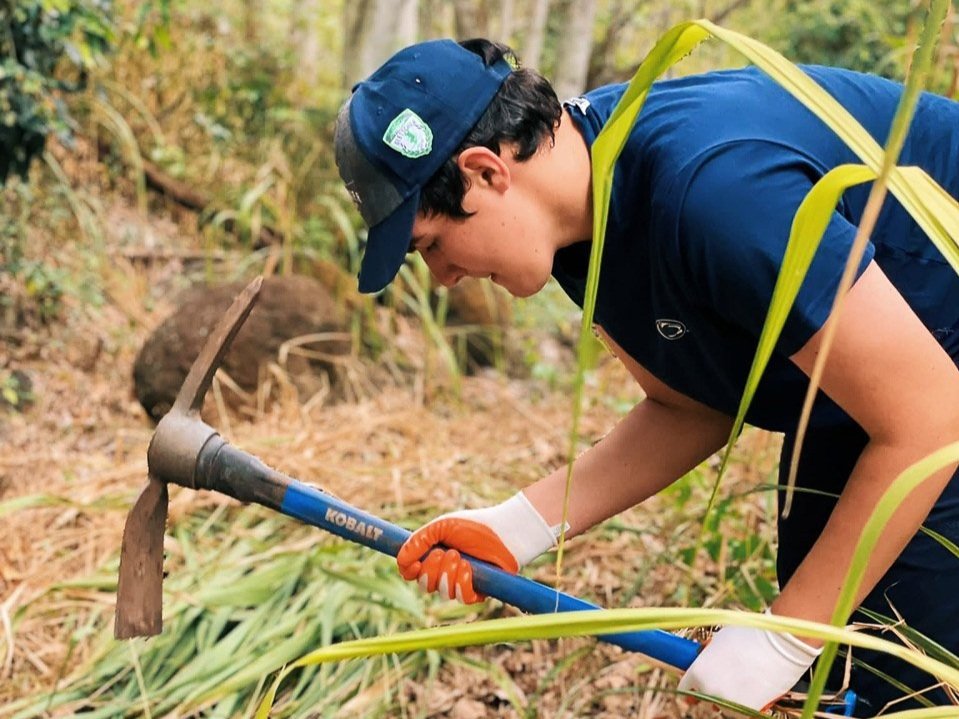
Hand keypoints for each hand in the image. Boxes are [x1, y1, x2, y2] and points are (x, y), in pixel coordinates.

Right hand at [396, 492, 558, 603]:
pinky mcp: (477, 592)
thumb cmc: (473, 525)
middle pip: (424, 585)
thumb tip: (400, 560)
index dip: (409, 571)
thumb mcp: (441, 527)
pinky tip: (469, 568)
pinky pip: (461, 597)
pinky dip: (461, 583)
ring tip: (460, 556)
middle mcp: (445, 571)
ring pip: (441, 592)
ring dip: (447, 574)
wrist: (504, 531)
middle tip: (444, 552)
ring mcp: (461, 582)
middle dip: (431, 570)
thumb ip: (418, 541)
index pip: (412, 572)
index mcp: (434, 555)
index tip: (414, 564)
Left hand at [677, 614, 820, 711]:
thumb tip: (702, 658)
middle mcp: (708, 690)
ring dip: (727, 698)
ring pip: (722, 706)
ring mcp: (726, 703)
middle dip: (709, 691)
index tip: (694, 686)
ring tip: (741, 681)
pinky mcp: (746, 712)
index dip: (690, 686)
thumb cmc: (747, 636)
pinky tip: (752, 689)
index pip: (685, 687)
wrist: (778, 646)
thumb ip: (708, 654)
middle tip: (722, 681)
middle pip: (703, 698)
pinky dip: (744, 703)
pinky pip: (739, 711)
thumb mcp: (720, 640)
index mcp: (697, 671)